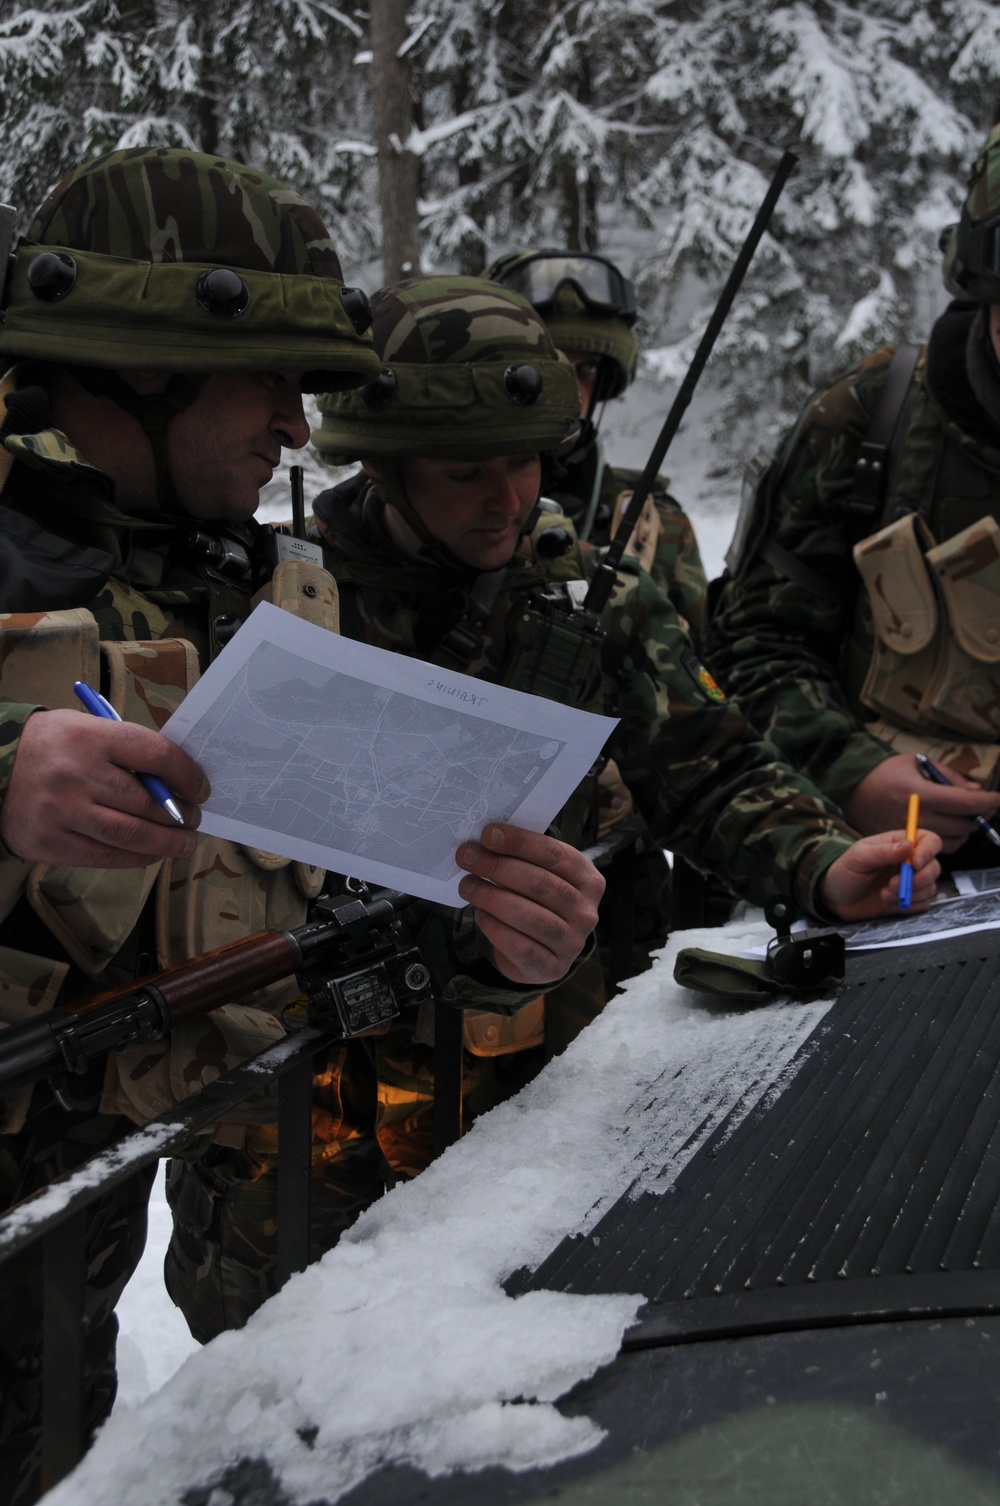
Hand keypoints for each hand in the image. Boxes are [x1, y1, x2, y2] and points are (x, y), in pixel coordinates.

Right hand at [1, 709, 209, 866]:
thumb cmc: (54, 747)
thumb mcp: (87, 730)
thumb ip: (128, 751)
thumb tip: (177, 782)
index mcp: (89, 737)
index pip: (155, 755)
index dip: (187, 775)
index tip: (201, 789)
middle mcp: (75, 775)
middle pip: (147, 803)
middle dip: (180, 815)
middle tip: (193, 820)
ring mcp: (61, 813)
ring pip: (130, 836)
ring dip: (165, 843)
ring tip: (182, 843)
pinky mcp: (49, 843)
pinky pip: (105, 856)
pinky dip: (135, 857)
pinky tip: (150, 853)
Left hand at [456, 823, 604, 985]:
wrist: (542, 952)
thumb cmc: (538, 903)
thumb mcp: (541, 876)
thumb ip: (523, 859)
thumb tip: (485, 840)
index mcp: (588, 880)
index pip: (555, 856)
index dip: (520, 843)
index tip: (488, 834)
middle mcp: (586, 912)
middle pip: (541, 884)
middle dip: (499, 867)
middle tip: (468, 857)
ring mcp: (572, 943)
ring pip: (531, 917)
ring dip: (493, 898)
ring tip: (467, 885)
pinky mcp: (553, 968)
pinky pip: (522, 948)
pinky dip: (497, 929)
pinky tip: (480, 914)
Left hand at [818, 829, 941, 920]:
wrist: (836, 898)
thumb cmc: (845, 871)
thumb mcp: (858, 857)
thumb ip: (883, 852)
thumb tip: (909, 845)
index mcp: (899, 844)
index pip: (928, 840)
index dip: (928, 851)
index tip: (915, 864)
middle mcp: (909, 862)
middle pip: (934, 866)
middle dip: (918, 878)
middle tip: (894, 883)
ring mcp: (910, 882)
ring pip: (930, 887)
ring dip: (910, 893)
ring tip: (885, 893)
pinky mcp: (909, 900)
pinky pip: (923, 904)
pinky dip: (908, 905)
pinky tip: (887, 902)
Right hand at [842, 754, 999, 851]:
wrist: (852, 788)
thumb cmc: (884, 771)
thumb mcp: (917, 762)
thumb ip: (949, 777)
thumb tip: (975, 792)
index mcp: (921, 793)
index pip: (965, 803)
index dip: (987, 802)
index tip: (996, 799)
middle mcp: (916, 816)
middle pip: (962, 826)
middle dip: (978, 816)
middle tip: (981, 806)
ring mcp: (908, 832)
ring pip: (952, 842)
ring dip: (964, 831)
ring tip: (963, 817)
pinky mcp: (902, 843)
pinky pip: (934, 849)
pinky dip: (947, 840)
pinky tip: (945, 826)